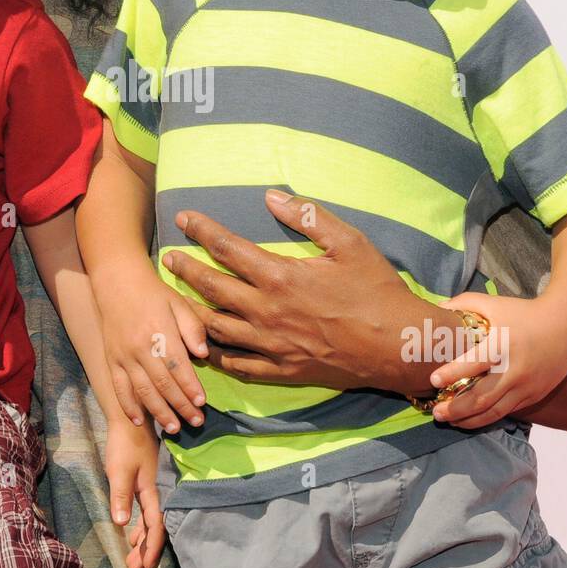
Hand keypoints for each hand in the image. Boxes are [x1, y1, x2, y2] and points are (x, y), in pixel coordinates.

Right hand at [96, 261, 208, 433]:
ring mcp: (123, 356)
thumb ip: (192, 328)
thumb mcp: (179, 303)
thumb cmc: (155, 294)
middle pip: (163, 383)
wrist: (118, 283)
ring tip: (175, 428)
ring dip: (159, 412)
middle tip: (196, 422)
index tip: (202, 403)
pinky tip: (140, 421)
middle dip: (181, 405)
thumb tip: (203, 354)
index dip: (190, 387)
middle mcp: (140, 347)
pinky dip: (129, 406)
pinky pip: (119, 388)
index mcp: (160, 331)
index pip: (178, 365)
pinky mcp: (111, 360)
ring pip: (142, 390)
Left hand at [105, 418, 165, 567]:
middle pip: (154, 527)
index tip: (144, 566)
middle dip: (145, 550)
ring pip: (150, 520)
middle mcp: (155, 491)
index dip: (150, 547)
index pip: (154, 526)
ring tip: (132, 558)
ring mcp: (151, 487)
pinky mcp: (145, 482)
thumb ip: (121, 496)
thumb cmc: (124, 444)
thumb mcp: (119, 471)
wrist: (130, 419)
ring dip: (142, 540)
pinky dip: (140, 526)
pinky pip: (146, 511)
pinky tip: (132, 532)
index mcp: (152, 491)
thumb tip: (121, 524)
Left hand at [162, 192, 456, 392]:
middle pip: (212, 288)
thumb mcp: (350, 242)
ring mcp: (271, 345)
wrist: (398, 345)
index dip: (202, 230)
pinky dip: (216, 355)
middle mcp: (268, 312)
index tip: (183, 218)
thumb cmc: (377, 289)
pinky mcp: (281, 370)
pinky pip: (237, 365)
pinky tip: (205, 346)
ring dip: (191, 311)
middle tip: (168, 258)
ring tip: (176, 298)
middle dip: (185, 270)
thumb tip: (271, 197)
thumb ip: (308, 217)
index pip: (227, 248)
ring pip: (216, 329)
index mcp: (281, 277)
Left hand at [428, 292, 566, 428]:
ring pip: (494, 411)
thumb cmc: (525, 313)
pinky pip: (508, 411)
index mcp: (502, 345)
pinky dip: (488, 417)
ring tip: (449, 421)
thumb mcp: (494, 303)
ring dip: (469, 420)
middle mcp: (514, 370)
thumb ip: (464, 304)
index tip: (432, 380)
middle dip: (455, 408)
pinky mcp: (534, 395)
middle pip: (481, 397)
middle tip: (436, 413)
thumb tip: (436, 308)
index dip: (451, 374)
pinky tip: (471, 419)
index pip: (473, 364)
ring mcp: (526, 386)